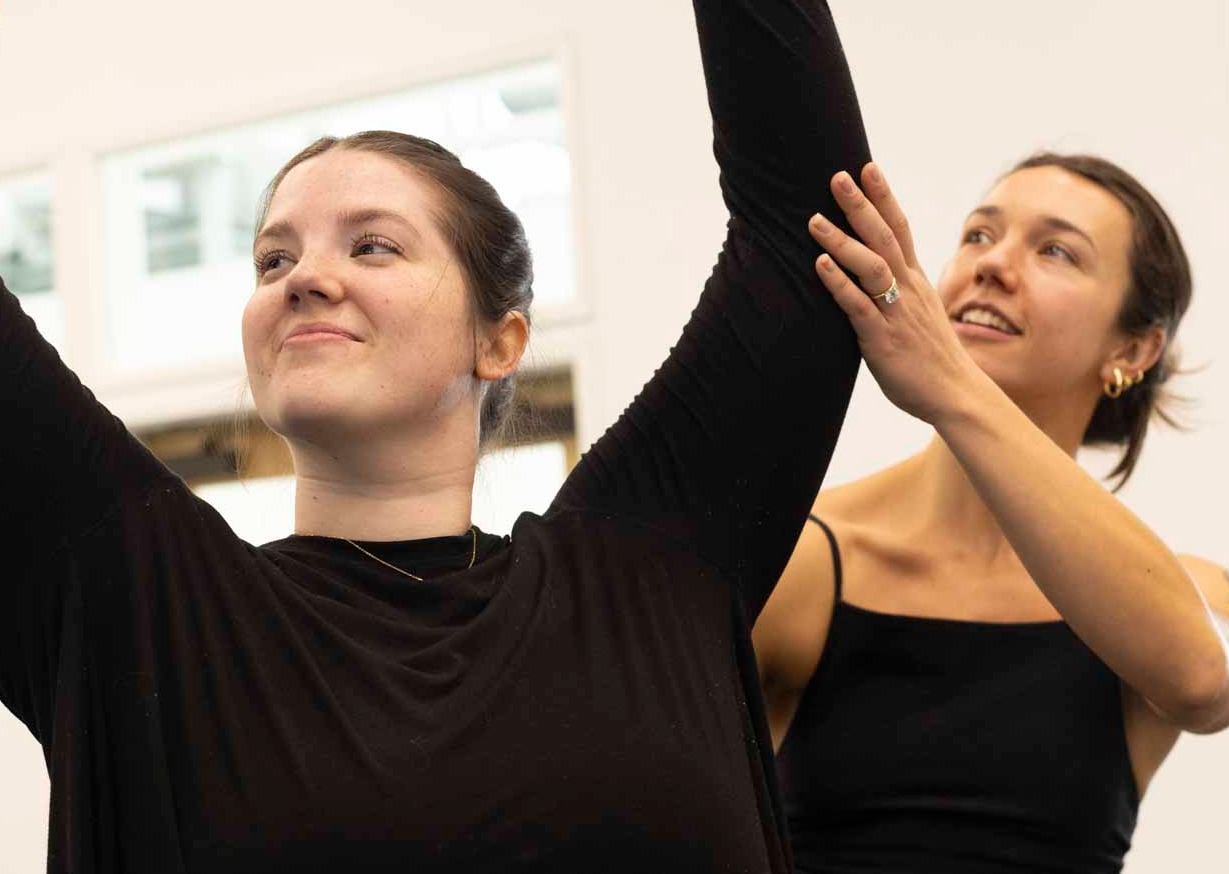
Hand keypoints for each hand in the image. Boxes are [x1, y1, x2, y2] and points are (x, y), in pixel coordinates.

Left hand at [809, 163, 980, 424]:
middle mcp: (907, 289)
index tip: (867, 168)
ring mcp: (896, 311)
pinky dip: (838, 283)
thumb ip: (896, 293)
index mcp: (915, 281)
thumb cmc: (932, 357)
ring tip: (814, 220)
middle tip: (837, 177)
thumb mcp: (918, 314)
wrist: (956, 393)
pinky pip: (858, 305)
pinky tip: (819, 265)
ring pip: (870, 266)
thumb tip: (873, 280)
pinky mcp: (882, 337)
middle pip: (884, 237)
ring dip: (842, 241)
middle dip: (860, 205)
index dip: (883, 197)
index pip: (900, 228)